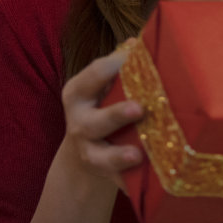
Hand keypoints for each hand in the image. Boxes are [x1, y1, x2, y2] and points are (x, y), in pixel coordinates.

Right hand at [56, 41, 147, 193]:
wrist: (85, 156)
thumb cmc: (103, 106)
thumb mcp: (104, 85)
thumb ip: (119, 65)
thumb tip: (138, 39)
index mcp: (78, 94)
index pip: (91, 77)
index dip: (109, 67)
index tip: (131, 57)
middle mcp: (79, 124)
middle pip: (93, 121)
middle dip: (115, 115)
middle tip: (138, 109)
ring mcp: (88, 151)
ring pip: (100, 156)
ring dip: (118, 156)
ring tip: (137, 154)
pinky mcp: (102, 174)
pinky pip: (116, 180)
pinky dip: (128, 182)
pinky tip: (145, 183)